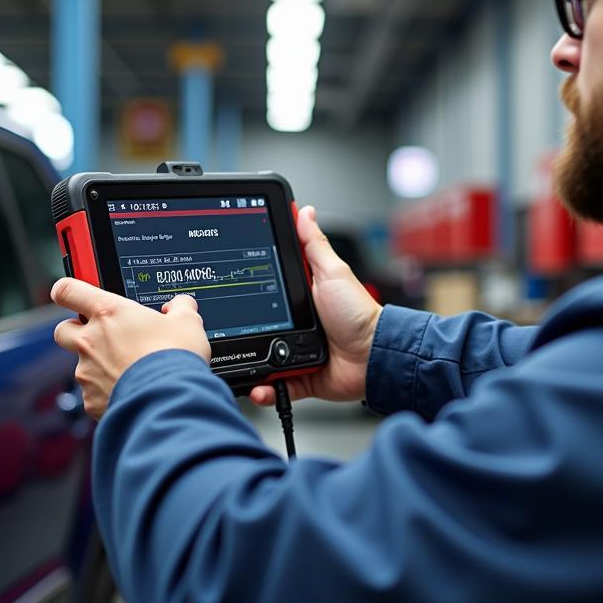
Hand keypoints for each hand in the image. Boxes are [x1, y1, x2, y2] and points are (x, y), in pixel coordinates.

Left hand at [51, 277, 209, 419]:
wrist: (169, 399)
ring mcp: (87, 372)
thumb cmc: (174, 357)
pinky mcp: (90, 400)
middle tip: (103, 336)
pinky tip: (132, 391)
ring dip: (100, 366)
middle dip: (77, 331)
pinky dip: (108, 392)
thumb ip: (180, 307)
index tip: (75, 296)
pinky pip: (93, 393)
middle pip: (63, 329)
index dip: (68, 290)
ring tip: (131, 371)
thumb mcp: (187, 322)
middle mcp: (91, 341)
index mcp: (109, 313)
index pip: (68, 290)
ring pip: (81, 365)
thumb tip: (180, 305)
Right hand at [249, 206, 381, 407]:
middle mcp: (296, 324)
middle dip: (243, 330)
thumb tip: (304, 212)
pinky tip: (259, 386)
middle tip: (228, 329)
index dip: (249, 285)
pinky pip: (276, 386)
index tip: (229, 281)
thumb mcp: (333, 272)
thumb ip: (314, 245)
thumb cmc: (359, 313)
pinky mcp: (301, 377)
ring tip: (241, 364)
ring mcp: (296, 351)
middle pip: (258, 325)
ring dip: (251, 364)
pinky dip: (265, 390)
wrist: (374, 356)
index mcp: (302, 296)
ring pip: (263, 358)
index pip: (268, 287)